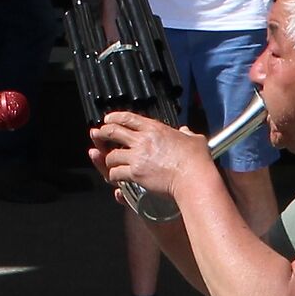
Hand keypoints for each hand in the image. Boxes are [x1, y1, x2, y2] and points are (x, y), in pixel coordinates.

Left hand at [91, 110, 210, 201]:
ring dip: (108, 160)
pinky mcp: (135, 173)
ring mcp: (137, 156)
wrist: (193, 177)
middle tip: (97, 136)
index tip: (108, 119)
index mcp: (155, 128)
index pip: (128, 118)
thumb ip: (187, 133)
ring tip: (109, 163)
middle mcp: (143, 140)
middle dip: (102, 134)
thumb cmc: (196, 160)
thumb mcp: (194, 139)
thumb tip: (185, 131)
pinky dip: (113, 176)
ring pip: (111, 155)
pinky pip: (115, 173)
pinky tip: (115, 178)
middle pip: (113, 131)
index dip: (115, 117)